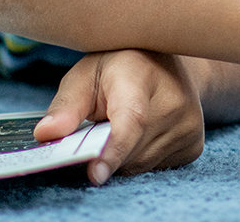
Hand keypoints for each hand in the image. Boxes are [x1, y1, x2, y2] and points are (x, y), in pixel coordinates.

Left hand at [34, 49, 204, 185]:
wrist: (171, 64)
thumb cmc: (120, 67)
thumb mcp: (87, 73)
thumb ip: (66, 104)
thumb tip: (45, 134)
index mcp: (141, 76)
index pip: (132, 120)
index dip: (113, 150)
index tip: (95, 174)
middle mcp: (174, 102)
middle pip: (129, 150)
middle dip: (103, 152)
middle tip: (96, 130)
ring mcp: (190, 126)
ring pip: (139, 165)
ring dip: (120, 156)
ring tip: (119, 126)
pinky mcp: (194, 146)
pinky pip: (154, 168)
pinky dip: (137, 159)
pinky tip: (140, 135)